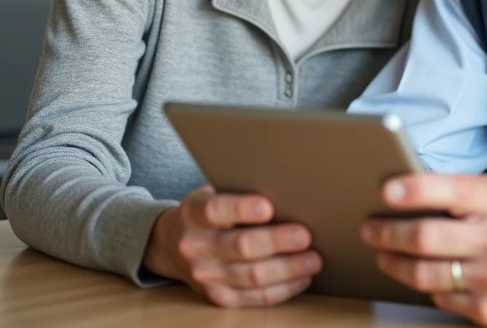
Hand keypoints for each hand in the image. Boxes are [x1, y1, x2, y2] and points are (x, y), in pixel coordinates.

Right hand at [143, 185, 320, 307]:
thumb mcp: (212, 193)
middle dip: (277, 241)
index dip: (241, 209)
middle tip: (306, 235)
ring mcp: (205, 276)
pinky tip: (302, 277)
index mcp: (193, 214)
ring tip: (313, 259)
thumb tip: (289, 189)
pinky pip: (255, 298)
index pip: (215, 210)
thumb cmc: (208, 212)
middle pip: (241, 246)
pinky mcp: (218, 297)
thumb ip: (240, 192)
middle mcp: (195, 247)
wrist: (172, 244)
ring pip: (252, 276)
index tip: (267, 206)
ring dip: (288, 269)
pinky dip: (283, 289)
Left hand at [360, 174, 486, 324]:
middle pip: (426, 238)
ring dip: (395, 263)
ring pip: (425, 274)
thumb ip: (461, 190)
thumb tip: (407, 187)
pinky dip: (427, 285)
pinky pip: (440, 298)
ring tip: (384, 252)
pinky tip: (423, 273)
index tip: (386, 190)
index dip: (413, 191)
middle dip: (388, 232)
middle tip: (370, 227)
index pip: (450, 192)